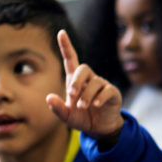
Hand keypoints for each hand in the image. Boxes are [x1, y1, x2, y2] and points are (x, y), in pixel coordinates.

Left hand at [46, 29, 123, 143]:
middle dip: (76, 80)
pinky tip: (95, 105)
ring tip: (83, 107)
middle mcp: (89, 79)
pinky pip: (107, 90)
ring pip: (94, 81)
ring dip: (86, 95)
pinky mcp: (112, 93)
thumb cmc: (81, 118)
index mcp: (76, 81)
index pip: (71, 59)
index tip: (61, 32)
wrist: (100, 129)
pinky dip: (99, 97)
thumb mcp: (66, 116)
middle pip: (84, 68)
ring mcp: (102, 85)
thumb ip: (57, 108)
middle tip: (71, 94)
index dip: (66, 46)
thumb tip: (49, 97)